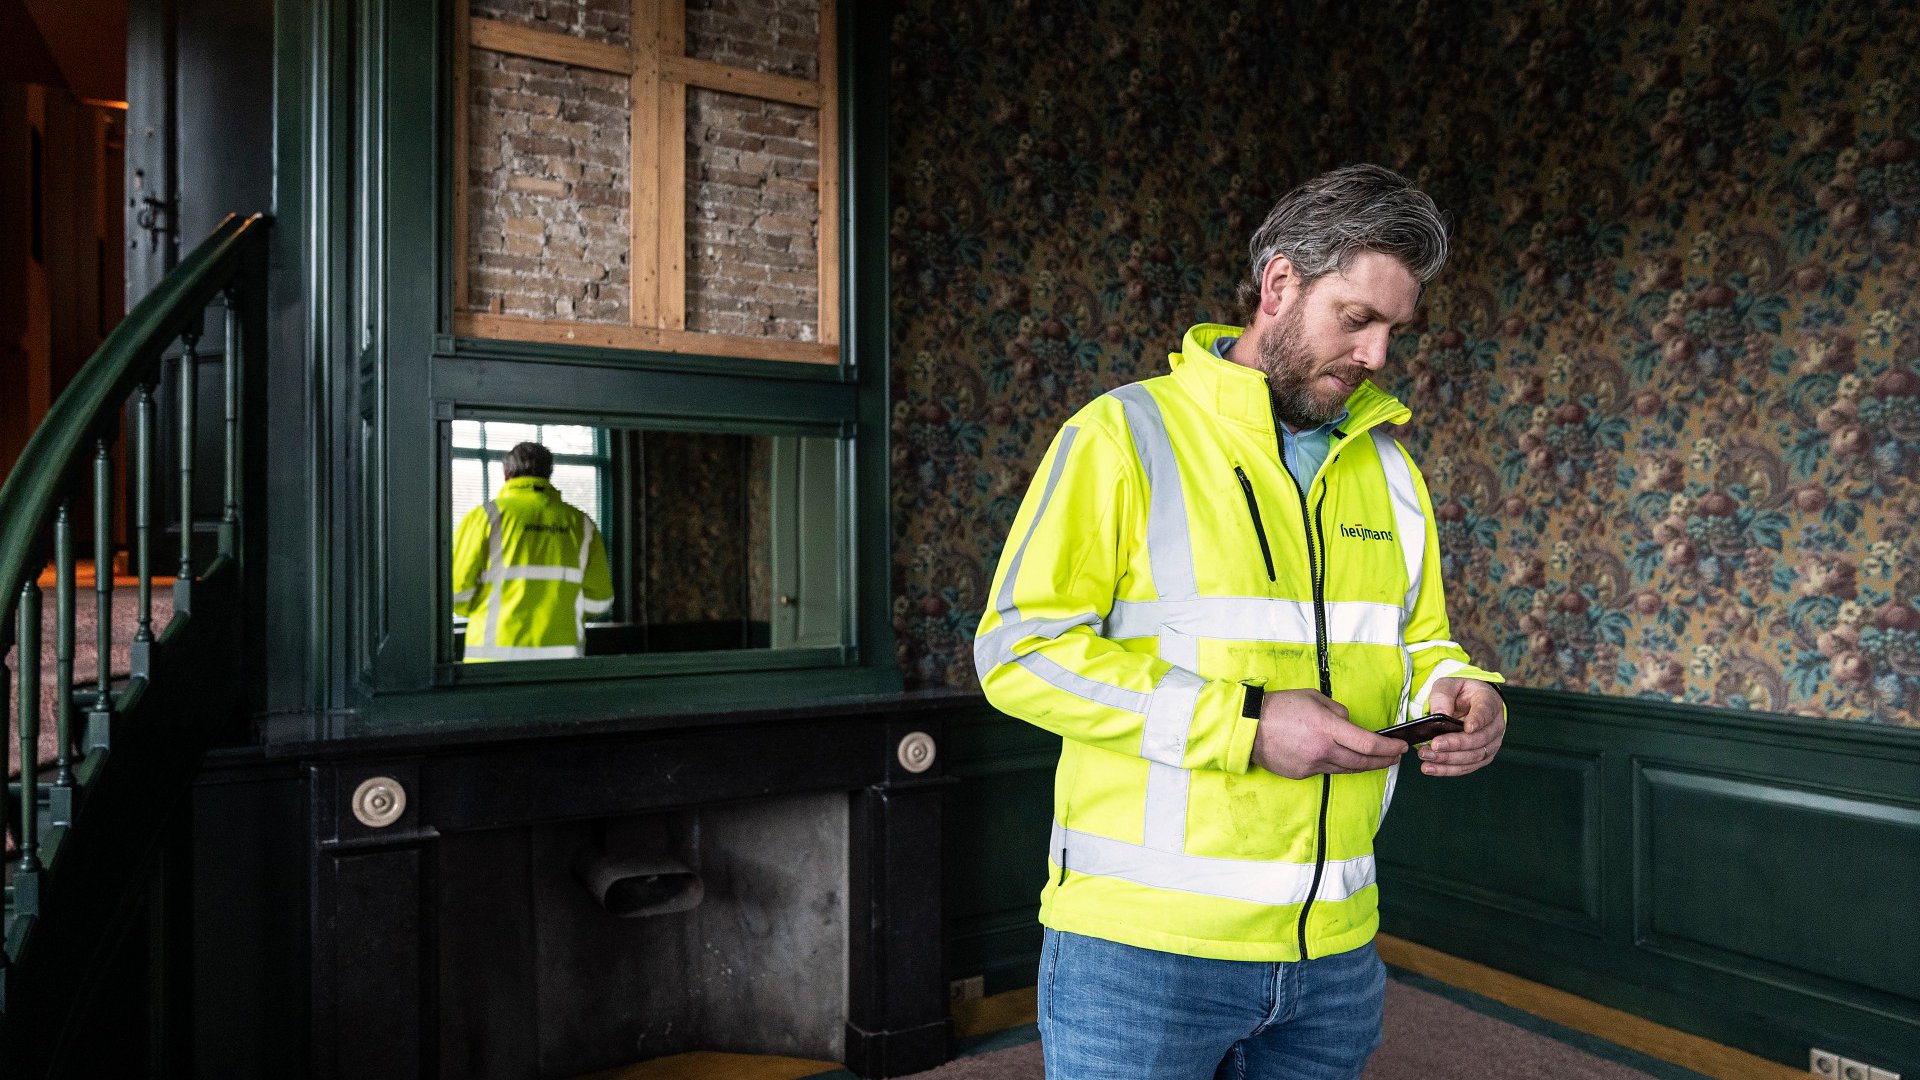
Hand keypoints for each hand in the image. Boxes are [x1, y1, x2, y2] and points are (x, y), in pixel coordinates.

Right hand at [1251, 689, 1406, 778]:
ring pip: (1347, 769)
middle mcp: (1324, 750)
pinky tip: (1343, 760)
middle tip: (1396, 758)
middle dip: (1384, 761)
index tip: (1400, 747)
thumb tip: (1349, 725)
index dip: (1389, 748)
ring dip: (1365, 766)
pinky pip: (1327, 770)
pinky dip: (1338, 765)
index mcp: (1328, 728)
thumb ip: (1337, 712)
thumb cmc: (1280, 706)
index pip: (1368, 743)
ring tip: (1376, 761)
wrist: (1248, 727)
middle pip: (1363, 762)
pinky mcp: (1302, 774)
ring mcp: (1313, 765)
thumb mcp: (1313, 698)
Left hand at [1415, 678, 1505, 776]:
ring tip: (1427, 757)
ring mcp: (1491, 743)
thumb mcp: (1448, 685)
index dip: (1478, 720)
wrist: (1467, 704)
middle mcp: (1495, 724)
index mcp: (1489, 701)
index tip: (1467, 728)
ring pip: (1473, 756)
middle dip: (1455, 744)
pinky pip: (1467, 767)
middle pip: (1479, 739)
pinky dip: (1448, 769)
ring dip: (1449, 759)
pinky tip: (1431, 768)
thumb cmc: (1459, 693)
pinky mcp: (1482, 757)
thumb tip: (1439, 714)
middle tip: (1434, 745)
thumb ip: (1443, 695)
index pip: (1486, 711)